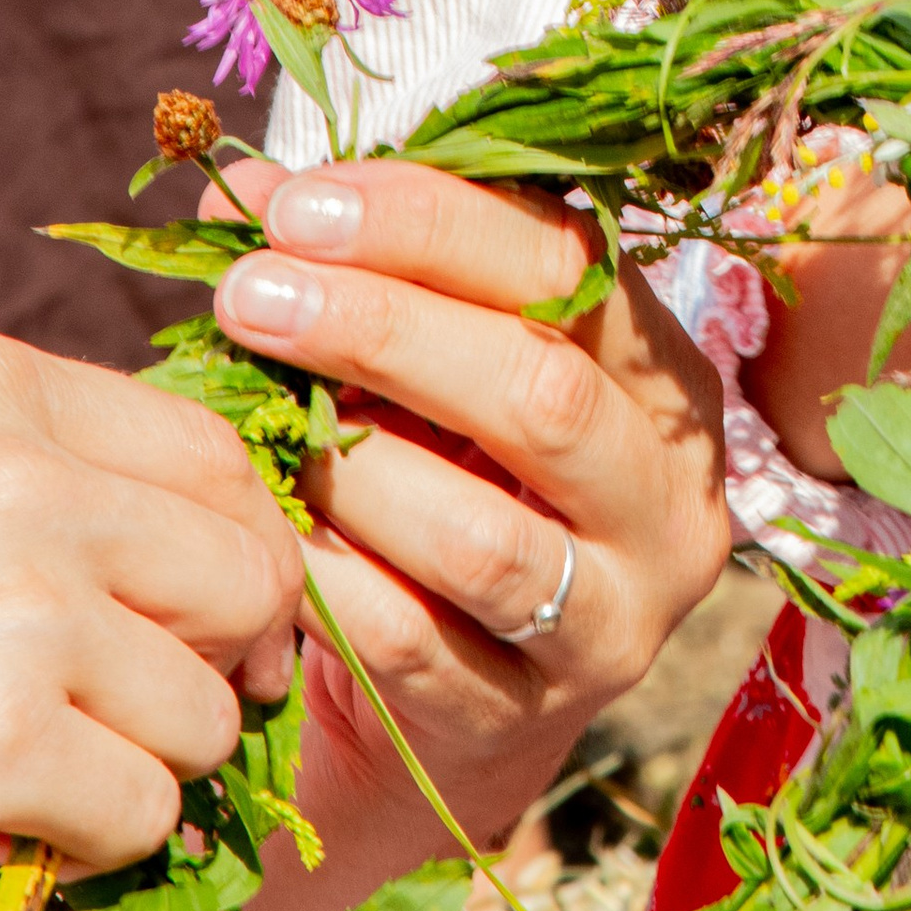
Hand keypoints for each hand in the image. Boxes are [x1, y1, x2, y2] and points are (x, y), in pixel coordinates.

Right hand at [0, 334, 303, 870]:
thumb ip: (79, 484)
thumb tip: (255, 570)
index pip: (219, 453)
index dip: (252, 545)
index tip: (226, 618)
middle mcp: (16, 484)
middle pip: (247, 576)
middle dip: (214, 662)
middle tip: (115, 706)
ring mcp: (11, 612)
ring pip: (209, 709)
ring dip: (146, 762)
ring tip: (40, 756)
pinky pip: (146, 807)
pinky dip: (94, 840)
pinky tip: (12, 820)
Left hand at [206, 160, 728, 910]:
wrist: (446, 713)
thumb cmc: (442, 490)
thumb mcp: (429, 375)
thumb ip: (365, 274)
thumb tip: (240, 189)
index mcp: (664, 373)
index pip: (567, 264)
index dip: (428, 221)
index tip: (295, 204)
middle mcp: (669, 495)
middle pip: (542, 390)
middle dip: (383, 329)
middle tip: (251, 297)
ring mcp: (612, 618)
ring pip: (485, 534)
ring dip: (348, 469)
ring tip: (253, 424)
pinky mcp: (529, 721)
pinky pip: (413, 646)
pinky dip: (325, 584)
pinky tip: (262, 536)